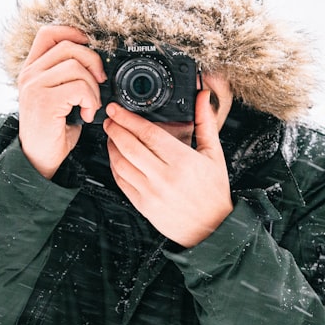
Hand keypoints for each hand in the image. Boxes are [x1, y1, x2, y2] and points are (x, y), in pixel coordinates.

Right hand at [17, 25, 105, 178]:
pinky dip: (90, 101)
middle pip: (69, 47)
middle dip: (93, 63)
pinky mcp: (44, 101)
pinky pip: (79, 88)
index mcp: (32, 70)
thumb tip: (95, 64)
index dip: (73, 33)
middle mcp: (30, 75)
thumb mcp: (57, 97)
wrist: (38, 159)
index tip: (90, 46)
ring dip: (93, 87)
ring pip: (77, 66)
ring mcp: (35, 86)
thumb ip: (66, 76)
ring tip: (90, 105)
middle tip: (99, 83)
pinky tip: (86, 115)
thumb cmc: (52, 131)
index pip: (49, 34)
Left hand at [103, 90, 232, 246]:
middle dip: (115, 128)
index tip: (117, 109)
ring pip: (120, 164)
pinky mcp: (143, 205)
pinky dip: (114, 166)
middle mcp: (164, 177)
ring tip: (112, 135)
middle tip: (110, 118)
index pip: (148, 133)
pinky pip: (121, 182)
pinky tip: (116, 157)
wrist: (212, 228)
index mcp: (182, 161)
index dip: (128, 118)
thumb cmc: (214, 192)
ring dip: (111, 146)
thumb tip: (203, 97)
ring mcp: (151, 193)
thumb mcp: (214, 154)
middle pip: (129, 146)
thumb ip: (205, 122)